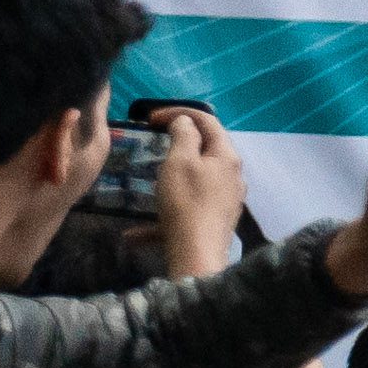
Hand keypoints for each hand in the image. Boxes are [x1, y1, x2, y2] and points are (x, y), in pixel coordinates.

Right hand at [147, 104, 245, 275]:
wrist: (197, 255)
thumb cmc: (186, 201)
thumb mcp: (180, 160)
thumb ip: (183, 135)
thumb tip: (186, 122)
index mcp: (226, 156)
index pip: (207, 120)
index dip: (179, 112)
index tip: (150, 119)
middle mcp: (232, 176)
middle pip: (205, 149)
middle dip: (177, 143)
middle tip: (153, 142)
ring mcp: (226, 200)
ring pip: (195, 180)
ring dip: (170, 179)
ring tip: (151, 179)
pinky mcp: (215, 221)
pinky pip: (187, 210)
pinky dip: (163, 216)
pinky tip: (134, 236)